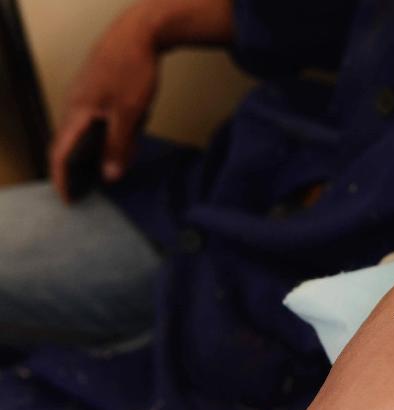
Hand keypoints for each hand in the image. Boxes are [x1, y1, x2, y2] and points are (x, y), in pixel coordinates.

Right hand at [50, 6, 159, 200]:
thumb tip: (108, 177)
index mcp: (77, 112)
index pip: (59, 152)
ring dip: (96, 151)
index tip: (68, 199)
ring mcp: (86, 96)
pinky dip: (107, 136)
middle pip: (69, 144)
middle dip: (77, 168)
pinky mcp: (99, 90)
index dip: (61, 178)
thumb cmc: (132, 70)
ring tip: (109, 169)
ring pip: (87, 132)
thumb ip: (118, 146)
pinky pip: (98, 120)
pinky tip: (125, 142)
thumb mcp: (129, 113)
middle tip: (87, 190)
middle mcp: (75, 104)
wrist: (140, 32)